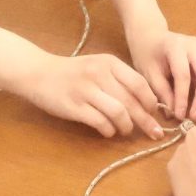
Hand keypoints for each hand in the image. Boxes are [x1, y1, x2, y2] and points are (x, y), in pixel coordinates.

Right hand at [16, 52, 164, 139]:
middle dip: (147, 120)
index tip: (156, 113)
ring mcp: (86, 90)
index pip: (139, 83)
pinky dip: (108, 130)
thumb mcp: (98, 66)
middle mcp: (100, 74)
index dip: (151, 101)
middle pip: (132, 101)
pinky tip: (108, 131)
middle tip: (156, 132)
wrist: (38, 73)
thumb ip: (118, 79)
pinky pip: (100, 122)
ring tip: (125, 131)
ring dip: (127, 126)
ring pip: (119, 113)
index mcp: (109, 63)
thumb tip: (144, 102)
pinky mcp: (74, 106)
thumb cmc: (72, 72)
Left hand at [127, 25, 195, 120]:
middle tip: (194, 117)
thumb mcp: (149, 74)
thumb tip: (174, 114)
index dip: (182, 97)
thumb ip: (162, 92)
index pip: (183, 74)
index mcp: (175, 46)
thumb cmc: (147, 55)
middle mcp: (193, 45)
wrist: (150, 37)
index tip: (179, 115)